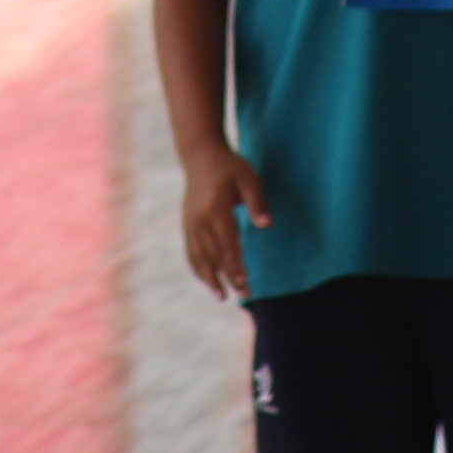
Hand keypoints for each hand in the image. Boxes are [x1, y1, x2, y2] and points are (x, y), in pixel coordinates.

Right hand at [177, 146, 269, 304]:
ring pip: (198, 257)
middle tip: (244, 294)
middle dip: (227, 277)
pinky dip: (198, 267)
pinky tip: (207, 279)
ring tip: (221, 296)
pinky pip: (190, 251)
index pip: (226, 244)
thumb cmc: (230, 167)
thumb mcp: (249, 179)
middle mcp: (199, 220)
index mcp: (216, 210)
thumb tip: (266, 226)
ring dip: (209, 278)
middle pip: (213, 255)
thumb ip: (257, 203)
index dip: (235, 265)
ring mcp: (190, 223)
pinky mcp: (186, 224)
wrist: (200, 155)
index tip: (243, 283)